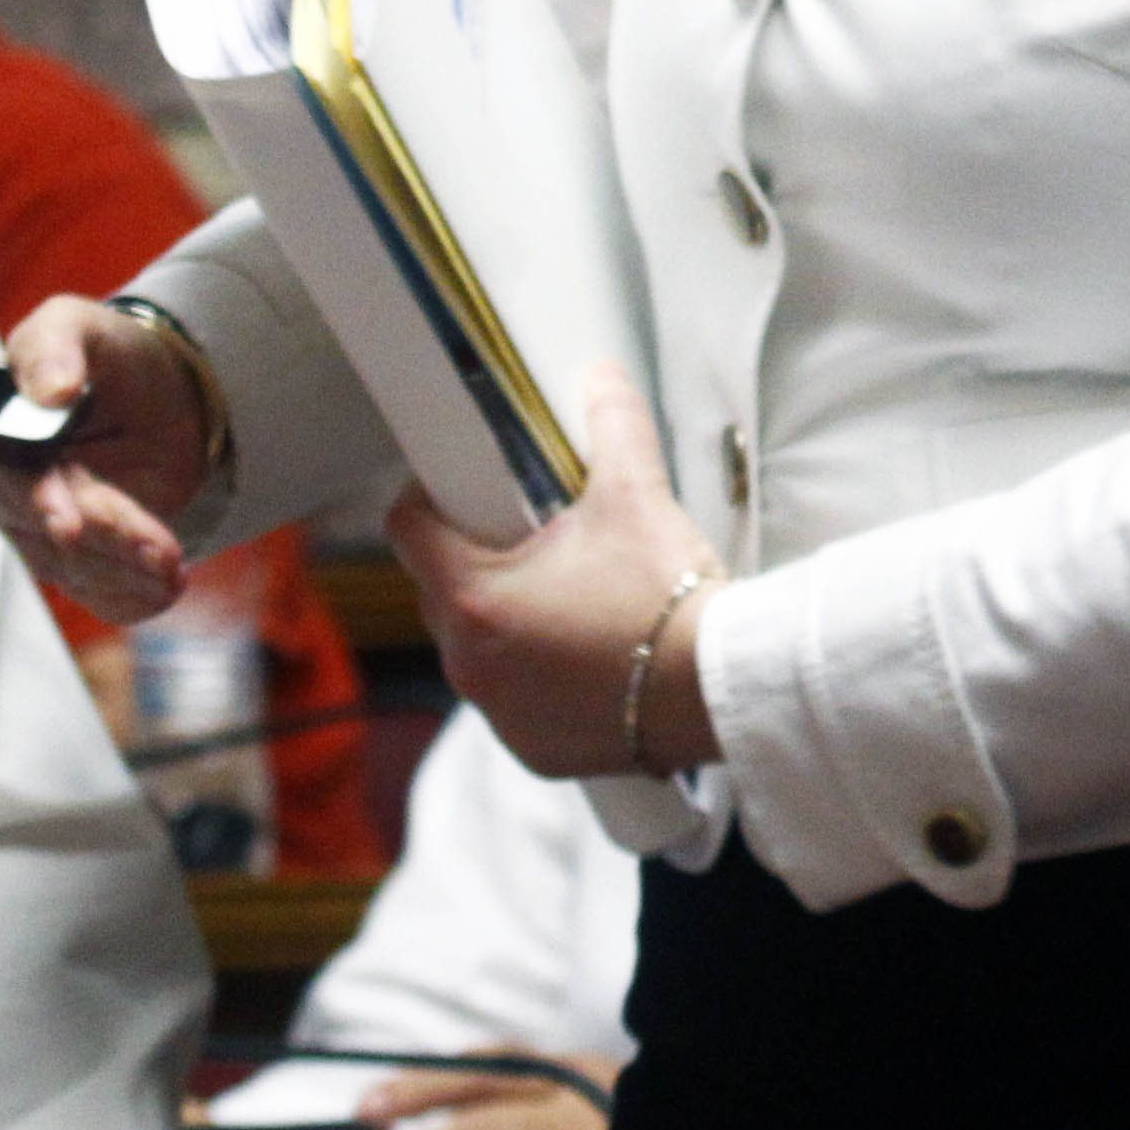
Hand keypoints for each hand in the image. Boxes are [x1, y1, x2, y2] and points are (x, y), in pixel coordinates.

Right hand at [0, 293, 206, 622]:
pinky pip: (102, 595)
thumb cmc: (102, 356)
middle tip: (155, 549)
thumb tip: (52, 390)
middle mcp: (8, 495)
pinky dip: (135, 598)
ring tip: (172, 568)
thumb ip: (54, 347)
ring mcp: (45, 535)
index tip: (67, 521)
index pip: (6, 480)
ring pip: (80, 569)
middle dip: (106, 539)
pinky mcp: (85, 562)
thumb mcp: (77, 325)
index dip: (37, 502)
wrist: (156, 394)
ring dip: (128, 573)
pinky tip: (166, 589)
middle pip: (50, 532)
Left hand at [390, 366, 721, 777]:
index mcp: (475, 600)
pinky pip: (511, 700)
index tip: (463, 486)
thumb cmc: (669, 600)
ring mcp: (501, 715)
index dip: (430, 496)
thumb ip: (611, 427)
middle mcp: (471, 665)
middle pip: (442, 590)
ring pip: (477, 647)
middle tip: (529, 535)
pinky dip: (534, 675)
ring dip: (505, 619)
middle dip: (476, 559)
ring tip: (564, 594)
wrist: (721, 689)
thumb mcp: (635, 496)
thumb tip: (602, 379)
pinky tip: (583, 652)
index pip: (409, 530)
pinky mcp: (533, 750)